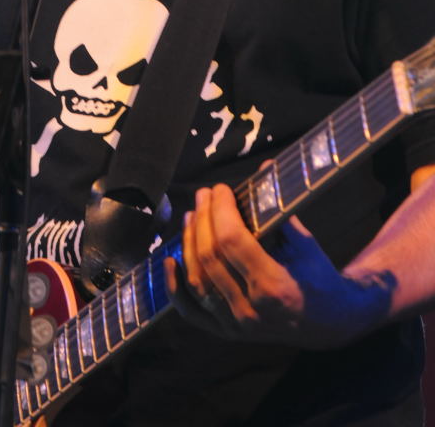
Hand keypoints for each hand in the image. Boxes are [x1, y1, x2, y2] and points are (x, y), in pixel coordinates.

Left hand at [164, 185, 395, 349]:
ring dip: (188, 242)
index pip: (231, 240)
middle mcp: (250, 310)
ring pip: (197, 280)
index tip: (220, 189)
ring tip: (190, 215)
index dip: (220, 209)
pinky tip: (170, 261)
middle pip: (210, 256)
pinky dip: (175, 287)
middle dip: (202, 218)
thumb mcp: (305, 243)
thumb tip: (264, 168)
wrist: (331, 323)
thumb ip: (279, 209)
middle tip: (203, 194)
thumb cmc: (319, 277)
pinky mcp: (226, 333)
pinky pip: (191, 312)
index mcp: (273, 285)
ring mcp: (235, 325)